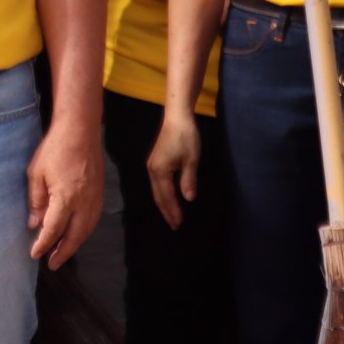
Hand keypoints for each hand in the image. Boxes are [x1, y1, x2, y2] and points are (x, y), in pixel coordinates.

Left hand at [27, 118, 102, 269]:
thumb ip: (36, 200)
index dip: (44, 244)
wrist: (80, 130)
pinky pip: (93, 219)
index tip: (35, 254)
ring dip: (74, 244)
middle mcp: (84, 202)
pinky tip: (76, 233)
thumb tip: (34, 223)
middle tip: (51, 263)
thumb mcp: (36, 173)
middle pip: (74, 236)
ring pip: (86, 230)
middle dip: (63, 252)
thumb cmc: (55, 148)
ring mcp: (95, 198)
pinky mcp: (99, 192)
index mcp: (66, 198)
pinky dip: (84, 231)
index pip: (54, 229)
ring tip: (62, 252)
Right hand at [146, 110, 200, 229]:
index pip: (166, 197)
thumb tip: (188, 199)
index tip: (179, 224)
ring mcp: (152, 166)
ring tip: (172, 216)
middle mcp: (152, 170)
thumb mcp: (191, 159)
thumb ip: (188, 180)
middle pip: (158, 196)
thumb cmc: (185, 137)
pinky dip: (162, 194)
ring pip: (156, 190)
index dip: (173, 211)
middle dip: (166, 211)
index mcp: (160, 171)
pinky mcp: (155, 162)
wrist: (176, 117)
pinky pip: (157, 184)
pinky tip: (168, 198)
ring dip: (164, 204)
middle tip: (174, 226)